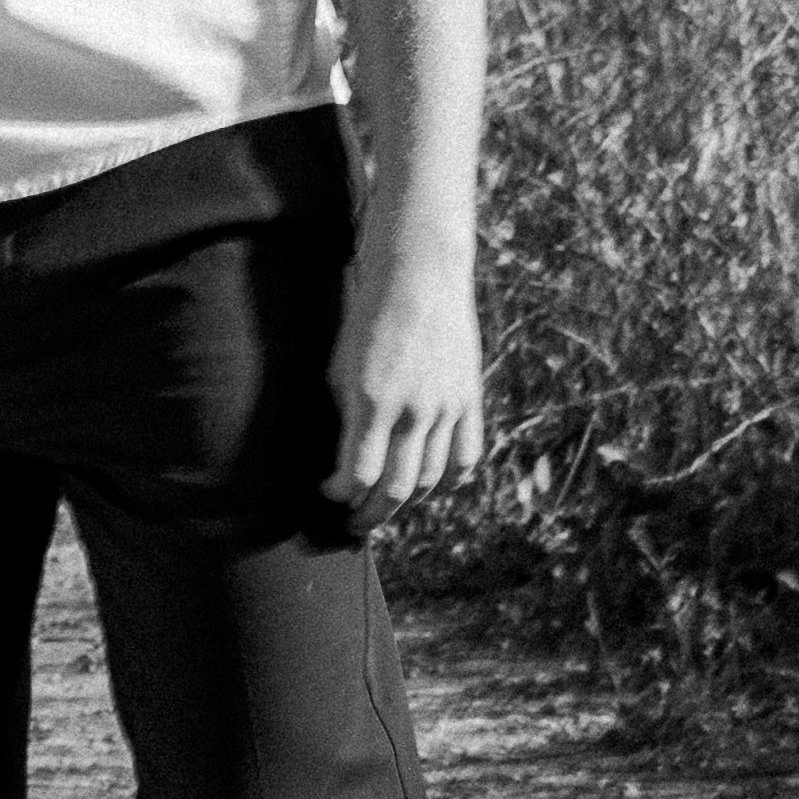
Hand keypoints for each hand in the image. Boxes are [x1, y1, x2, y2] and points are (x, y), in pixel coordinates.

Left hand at [328, 236, 489, 511]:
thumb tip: (343, 461)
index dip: (340, 494)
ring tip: (387, 507)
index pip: (356, 475)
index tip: (329, 493)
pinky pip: (466, 457)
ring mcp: (446, 408)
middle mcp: (412, 411)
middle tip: (355, 523)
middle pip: (395, 489)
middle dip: (371, 514)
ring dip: (407, 502)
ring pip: (431, 480)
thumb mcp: (341, 366)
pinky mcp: (470, 400)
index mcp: (372, 401)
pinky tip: (432, 486)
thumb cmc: (368, 318)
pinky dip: (449, 481)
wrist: (419, 275)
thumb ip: (346, 417)